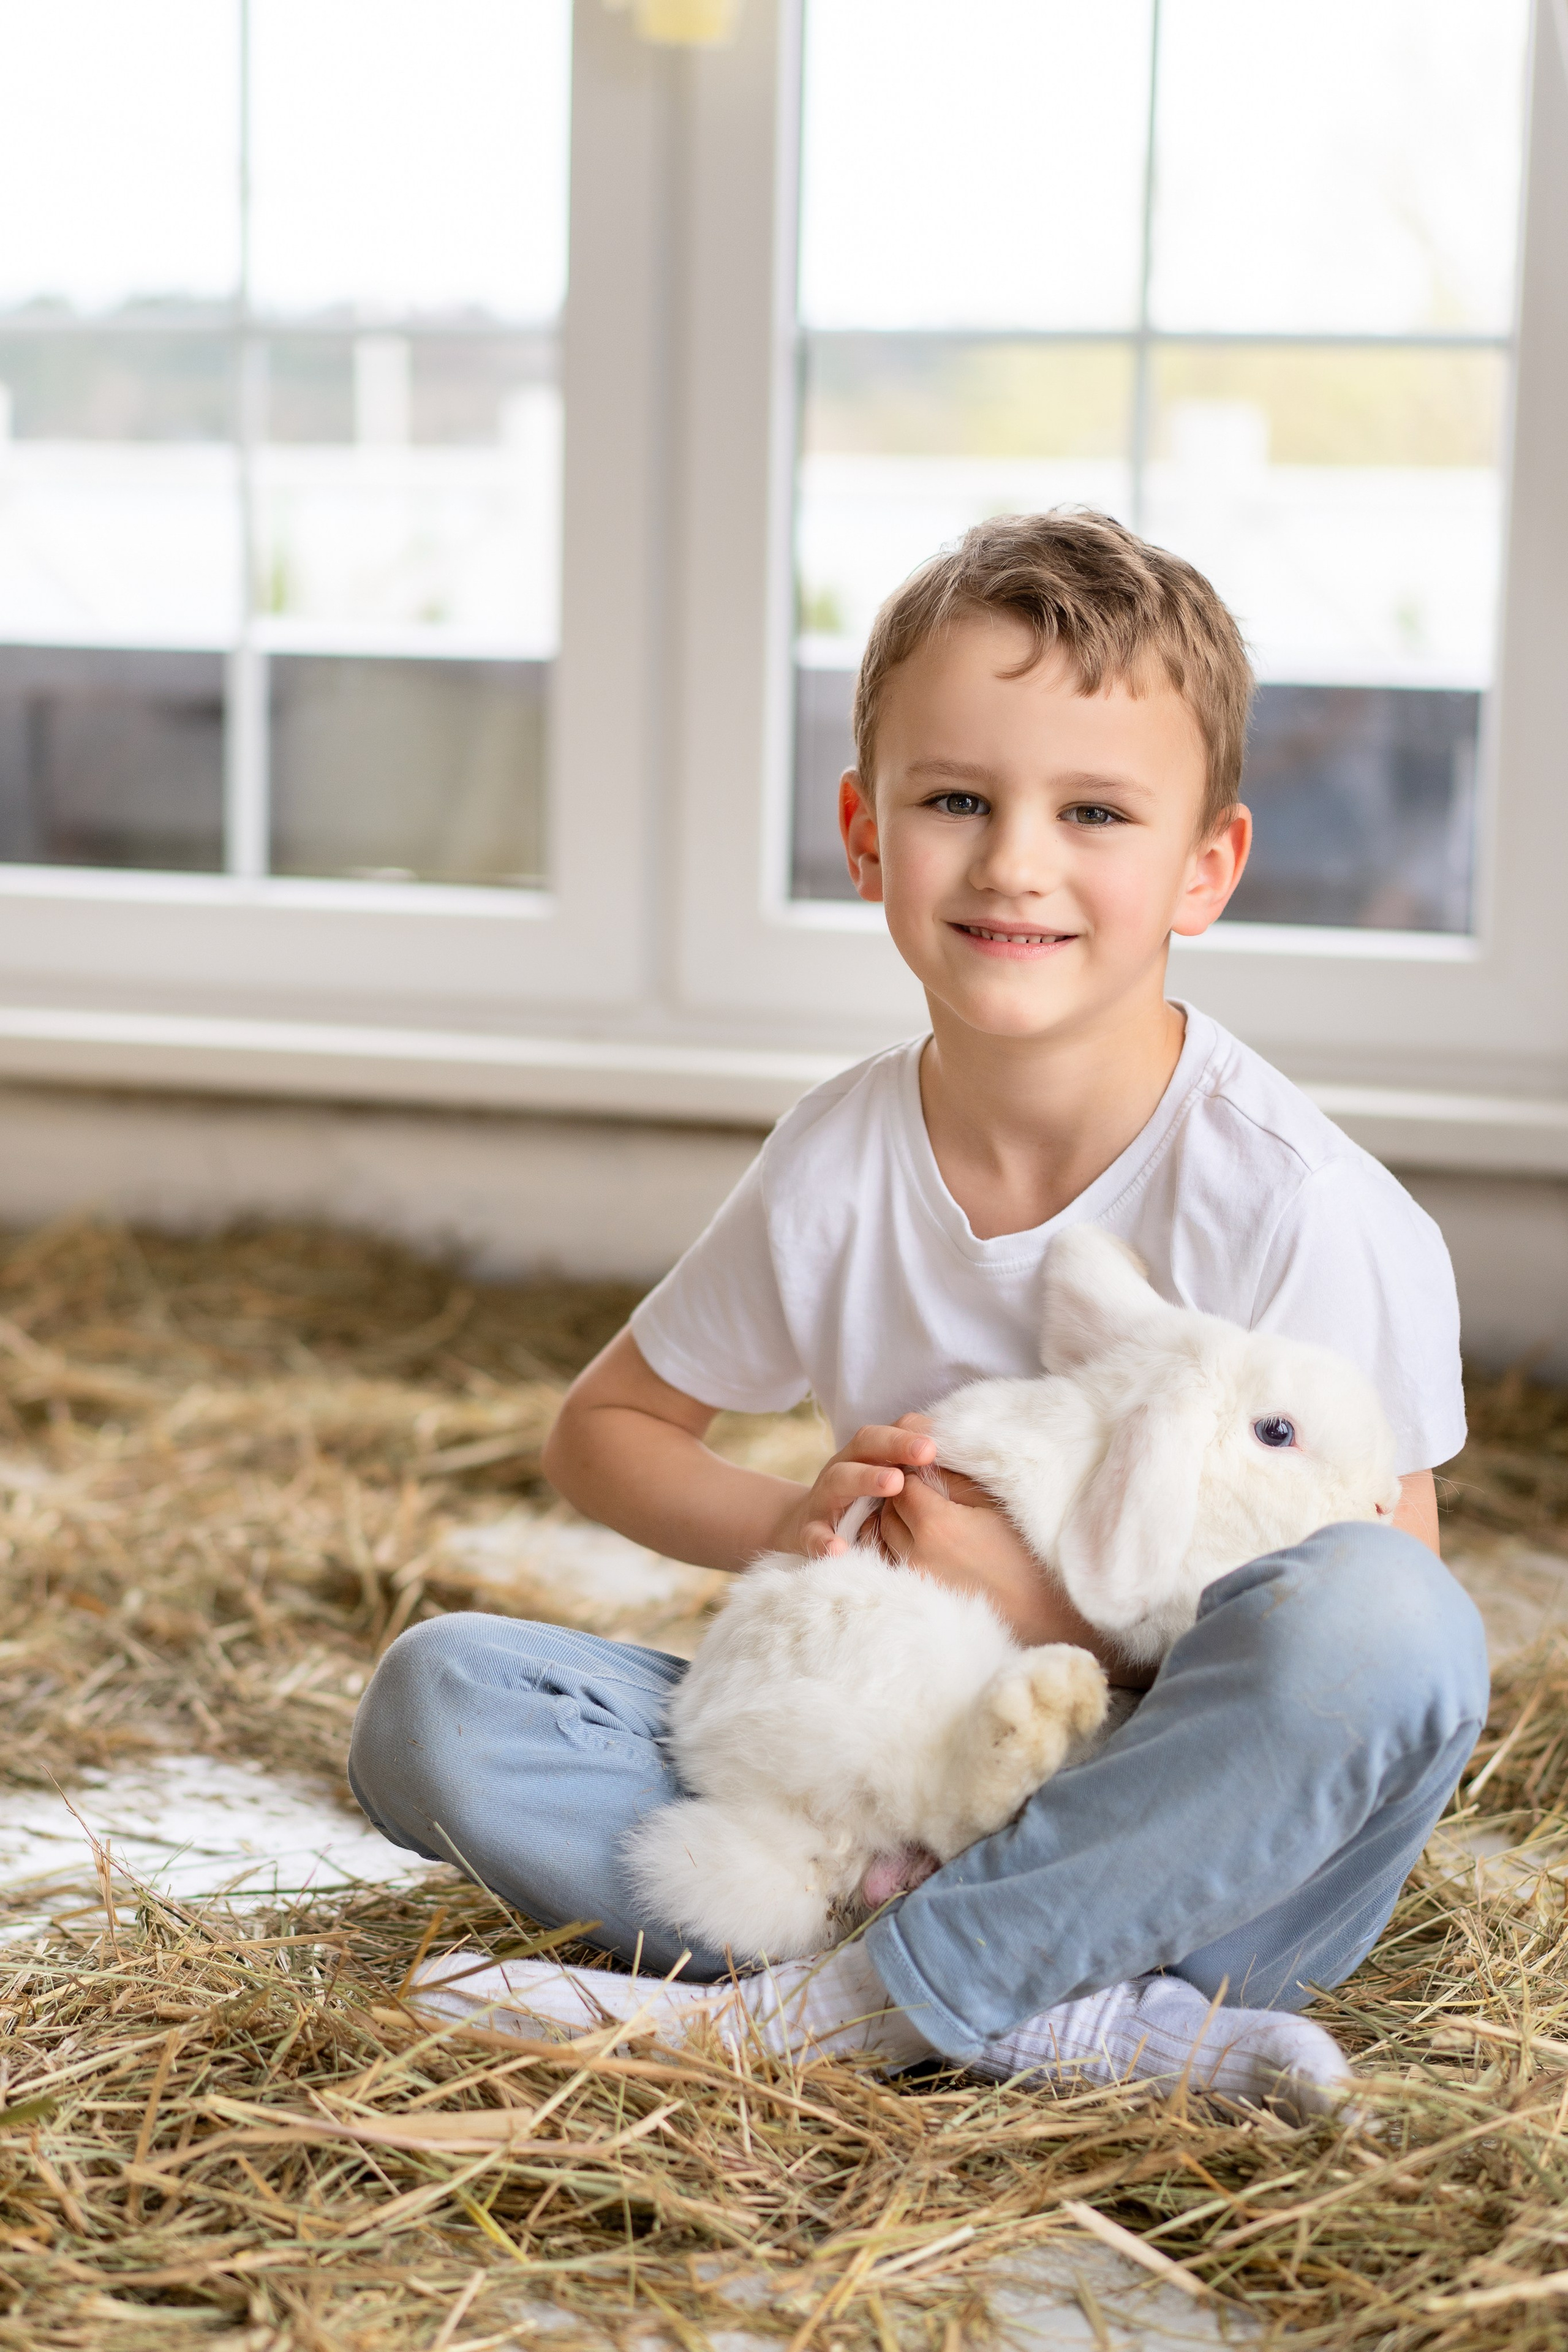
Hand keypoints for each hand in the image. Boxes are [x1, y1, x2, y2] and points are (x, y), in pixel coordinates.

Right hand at [768, 1422, 939, 1559]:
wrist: (804, 1527)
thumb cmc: (858, 1501)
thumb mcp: (881, 1478)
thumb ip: (910, 1466)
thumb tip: (955, 1451)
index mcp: (863, 1455)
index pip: (886, 1432)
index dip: (911, 1432)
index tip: (940, 1437)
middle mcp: (842, 1468)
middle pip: (865, 1446)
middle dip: (896, 1445)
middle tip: (927, 1451)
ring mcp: (824, 1499)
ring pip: (840, 1480)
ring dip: (866, 1479)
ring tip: (895, 1484)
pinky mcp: (808, 1531)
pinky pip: (813, 1535)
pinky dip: (824, 1542)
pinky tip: (839, 1549)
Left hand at [875, 1416, 1142, 1672]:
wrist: (1046, 1616)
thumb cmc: (1029, 1554)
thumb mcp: (996, 1504)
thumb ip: (955, 1479)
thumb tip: (928, 1460)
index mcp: (934, 1523)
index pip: (903, 1482)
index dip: (915, 1468)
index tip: (930, 1463)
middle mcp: (915, 1553)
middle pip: (889, 1508)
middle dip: (903, 1491)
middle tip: (928, 1484)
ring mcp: (914, 1579)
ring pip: (886, 1535)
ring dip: (899, 1518)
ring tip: (927, 1510)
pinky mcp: (919, 1598)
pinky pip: (893, 1560)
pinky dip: (900, 1544)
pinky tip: (925, 1540)